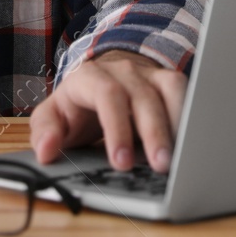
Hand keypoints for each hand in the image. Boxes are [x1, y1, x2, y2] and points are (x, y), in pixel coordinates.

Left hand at [29, 51, 186, 173]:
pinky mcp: (166, 82)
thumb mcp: (52, 117)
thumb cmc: (75, 108)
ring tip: (181, 158)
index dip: (116, 128)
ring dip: (177, 123)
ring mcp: (146, 73)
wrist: (95, 85)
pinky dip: (190, 115)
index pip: (106, 94)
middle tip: (159, 166)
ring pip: (169, 89)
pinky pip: (183, 91)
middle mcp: (121, 70)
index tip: (121, 162)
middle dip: (153, 133)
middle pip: (142, 95)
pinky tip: (191, 143)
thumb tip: (47, 150)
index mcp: (89, 77)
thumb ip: (45, 132)